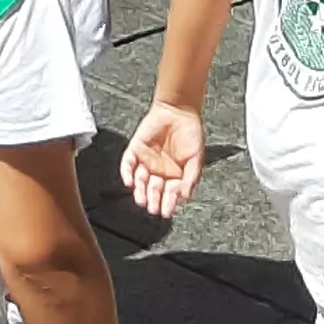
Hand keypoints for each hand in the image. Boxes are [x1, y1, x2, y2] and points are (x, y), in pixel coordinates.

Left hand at [120, 102, 207, 217]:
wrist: (179, 111)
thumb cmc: (191, 135)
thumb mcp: (196, 159)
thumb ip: (191, 177)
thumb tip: (186, 196)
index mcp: (175, 176)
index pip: (170, 194)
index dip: (168, 203)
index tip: (167, 212)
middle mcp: (159, 171)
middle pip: (154, 190)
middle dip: (153, 200)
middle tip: (153, 210)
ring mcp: (146, 161)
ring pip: (140, 180)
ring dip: (140, 191)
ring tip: (142, 201)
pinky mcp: (135, 150)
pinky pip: (128, 164)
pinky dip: (127, 173)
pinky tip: (129, 182)